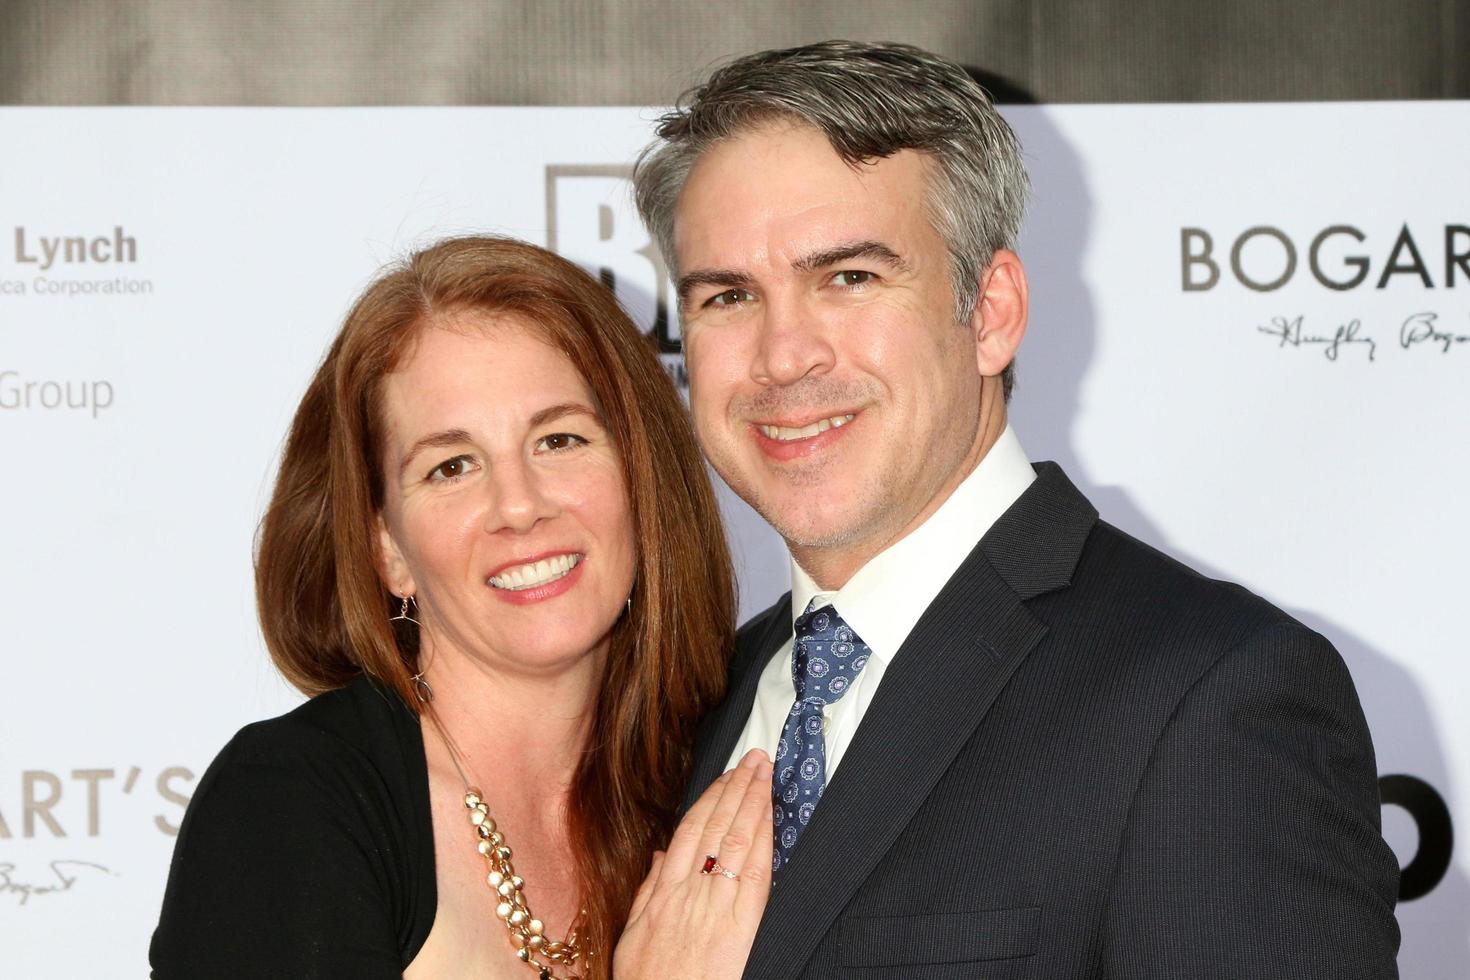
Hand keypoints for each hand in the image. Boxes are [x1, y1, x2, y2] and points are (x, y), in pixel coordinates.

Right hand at [613, 749, 773, 979]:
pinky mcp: (740, 924)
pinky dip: (763, 838)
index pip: (692, 829)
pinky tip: (771, 816)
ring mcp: (716, 904)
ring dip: (752, 801)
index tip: (727, 775)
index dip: (711, 797)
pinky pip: (755, 872)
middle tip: (755, 758)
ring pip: (736, 839)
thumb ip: (648, 891)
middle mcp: (691, 890)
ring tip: (765, 773)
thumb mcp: (633, 935)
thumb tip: (660, 856)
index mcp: (665, 891)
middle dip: (737, 787)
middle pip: (717, 825)